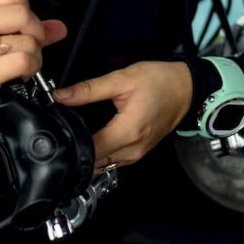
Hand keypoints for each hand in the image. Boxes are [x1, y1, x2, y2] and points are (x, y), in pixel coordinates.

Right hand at [0, 0, 66, 131]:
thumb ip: (19, 27)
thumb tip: (58, 27)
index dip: (29, 10)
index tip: (25, 27)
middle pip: (23, 14)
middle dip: (37, 33)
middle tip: (29, 47)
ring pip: (27, 41)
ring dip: (35, 57)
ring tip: (22, 64)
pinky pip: (21, 62)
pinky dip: (30, 69)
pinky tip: (19, 74)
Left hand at [54, 61, 192, 169]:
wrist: (186, 88)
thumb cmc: (159, 81)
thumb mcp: (121, 79)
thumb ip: (88, 89)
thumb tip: (60, 96)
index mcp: (127, 132)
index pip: (90, 151)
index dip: (70, 144)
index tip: (57, 132)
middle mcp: (133, 149)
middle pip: (95, 161)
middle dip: (76, 150)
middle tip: (61, 132)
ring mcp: (137, 154)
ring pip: (104, 164)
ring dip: (88, 153)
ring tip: (74, 134)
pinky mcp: (139, 152)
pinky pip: (114, 160)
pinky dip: (101, 153)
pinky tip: (91, 138)